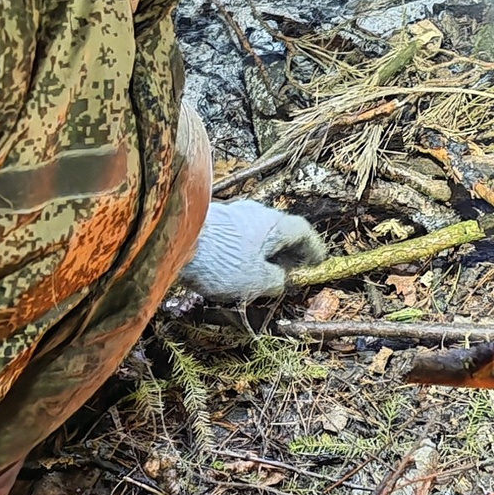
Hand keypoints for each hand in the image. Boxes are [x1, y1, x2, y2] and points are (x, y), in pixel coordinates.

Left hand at [175, 199, 325, 303]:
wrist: (175, 240)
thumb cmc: (222, 262)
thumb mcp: (256, 281)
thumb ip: (276, 281)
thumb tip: (283, 279)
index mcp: (274, 224)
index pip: (303, 232)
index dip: (314, 249)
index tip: (318, 263)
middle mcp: (256, 213)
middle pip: (280, 231)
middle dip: (288, 252)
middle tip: (291, 273)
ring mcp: (234, 214)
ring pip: (258, 233)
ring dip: (265, 252)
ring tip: (263, 274)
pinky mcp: (215, 222)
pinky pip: (240, 236)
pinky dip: (246, 251)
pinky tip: (237, 267)